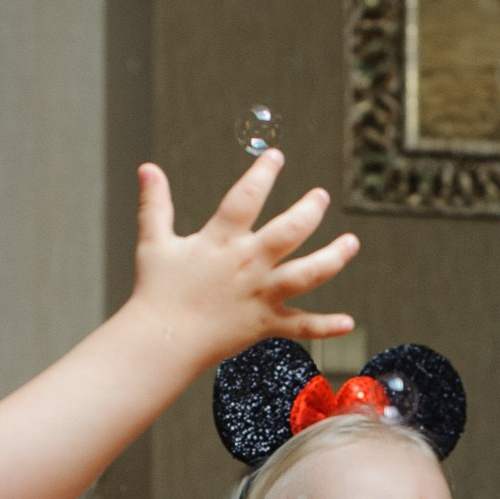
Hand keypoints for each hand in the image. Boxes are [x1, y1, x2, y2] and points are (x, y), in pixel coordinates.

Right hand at [126, 153, 358, 365]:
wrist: (161, 342)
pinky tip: (349, 323)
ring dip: (333, 257)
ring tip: (352, 242)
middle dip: (309, 210)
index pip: (246, 197)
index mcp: (220, 241)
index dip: (262, 174)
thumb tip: (147, 168)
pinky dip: (326, 326)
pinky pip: (302, 326)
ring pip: (307, 273)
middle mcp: (247, 264)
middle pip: (289, 231)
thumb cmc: (156, 291)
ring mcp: (260, 295)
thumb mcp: (153, 242)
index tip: (276, 156)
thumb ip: (155, 205)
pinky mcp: (265, 324)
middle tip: (321, 197)